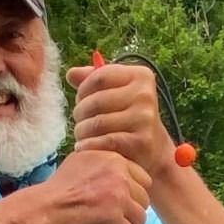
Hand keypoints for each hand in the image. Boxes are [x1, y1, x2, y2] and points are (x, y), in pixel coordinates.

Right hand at [35, 149, 150, 223]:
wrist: (44, 211)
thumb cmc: (56, 190)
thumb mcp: (80, 163)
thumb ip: (101, 165)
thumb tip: (113, 172)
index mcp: (112, 159)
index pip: (142, 177)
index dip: (135, 192)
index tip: (125, 202)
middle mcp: (119, 176)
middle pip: (144, 198)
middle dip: (135, 210)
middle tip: (125, 219)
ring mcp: (118, 198)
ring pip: (140, 218)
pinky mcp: (115, 221)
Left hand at [66, 62, 173, 178]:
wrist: (152, 149)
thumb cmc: (126, 117)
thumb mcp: (115, 93)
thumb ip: (93, 80)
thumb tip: (71, 74)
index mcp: (140, 76)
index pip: (99, 77)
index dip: (82, 90)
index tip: (81, 101)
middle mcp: (145, 95)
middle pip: (96, 101)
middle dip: (80, 113)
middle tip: (79, 122)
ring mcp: (144, 119)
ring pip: (97, 123)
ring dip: (81, 132)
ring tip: (81, 136)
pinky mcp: (141, 142)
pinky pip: (104, 141)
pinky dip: (88, 146)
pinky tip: (83, 148)